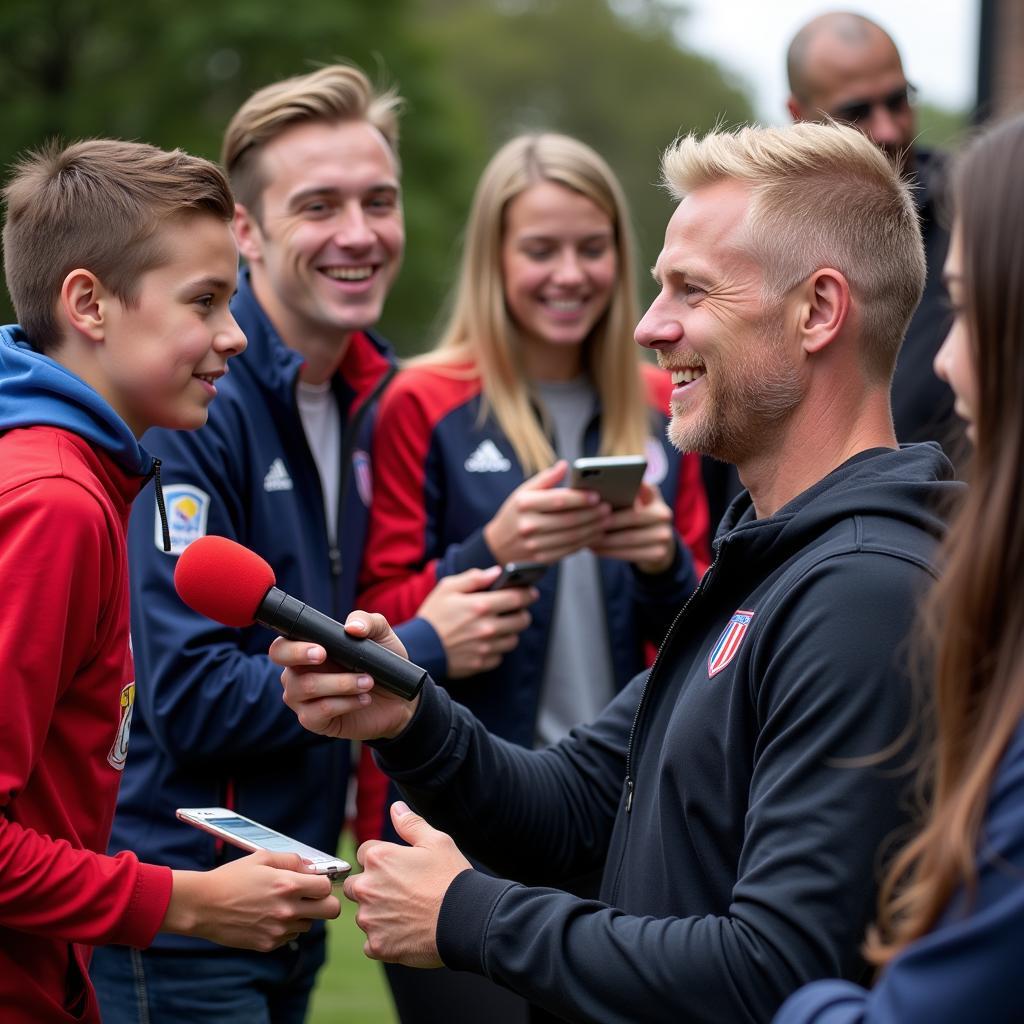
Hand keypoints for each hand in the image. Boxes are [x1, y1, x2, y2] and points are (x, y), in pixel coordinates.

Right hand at [163, 851, 339, 950]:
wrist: (203, 906)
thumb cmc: (232, 878)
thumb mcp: (262, 858)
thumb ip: (292, 860)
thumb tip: (311, 867)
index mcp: (288, 885)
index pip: (327, 887)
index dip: (323, 882)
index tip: (313, 881)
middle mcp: (287, 910)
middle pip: (330, 911)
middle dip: (324, 902)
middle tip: (310, 897)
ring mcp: (278, 930)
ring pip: (309, 924)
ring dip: (302, 915)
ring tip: (281, 905)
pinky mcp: (268, 945)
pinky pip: (290, 937)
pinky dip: (285, 928)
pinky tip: (267, 917)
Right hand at [270, 613, 416, 740]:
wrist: (397, 698)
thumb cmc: (380, 663)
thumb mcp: (380, 635)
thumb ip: (367, 621)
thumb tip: (351, 627)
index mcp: (305, 652)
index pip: (281, 648)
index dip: (292, 648)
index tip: (319, 649)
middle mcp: (297, 675)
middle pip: (284, 668)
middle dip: (301, 658)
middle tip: (326, 656)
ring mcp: (302, 700)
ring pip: (306, 687)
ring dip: (341, 683)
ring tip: (368, 681)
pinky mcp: (314, 721)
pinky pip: (320, 711)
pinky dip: (345, 703)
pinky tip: (364, 699)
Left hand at [344, 801, 470, 967]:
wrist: (466, 920)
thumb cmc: (451, 878)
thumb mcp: (436, 842)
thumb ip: (410, 824)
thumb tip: (395, 808)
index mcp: (378, 858)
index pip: (364, 854)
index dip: (383, 860)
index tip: (400, 869)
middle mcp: (367, 887)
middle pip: (356, 885)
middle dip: (373, 887)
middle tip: (403, 893)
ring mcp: (370, 919)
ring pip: (364, 914)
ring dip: (379, 914)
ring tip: (409, 914)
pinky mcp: (377, 945)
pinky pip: (372, 942)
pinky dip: (385, 939)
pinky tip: (407, 933)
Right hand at [416, 567, 536, 677]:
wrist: (418, 649)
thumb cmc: (433, 616)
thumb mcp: (448, 588)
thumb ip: (474, 577)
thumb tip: (497, 572)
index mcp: (480, 605)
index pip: (517, 598)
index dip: (528, 593)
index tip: (530, 591)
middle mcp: (487, 627)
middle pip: (522, 620)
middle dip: (522, 612)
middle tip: (517, 609)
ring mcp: (485, 647)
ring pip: (513, 639)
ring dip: (511, 631)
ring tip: (501, 625)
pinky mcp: (482, 663)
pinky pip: (500, 655)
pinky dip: (497, 647)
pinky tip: (487, 640)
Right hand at [483, 460, 610, 565]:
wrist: (498, 546)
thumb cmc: (515, 513)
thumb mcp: (522, 492)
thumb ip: (545, 479)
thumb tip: (564, 465)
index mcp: (524, 504)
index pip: (557, 500)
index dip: (580, 498)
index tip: (597, 495)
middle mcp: (528, 525)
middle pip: (568, 520)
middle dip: (592, 515)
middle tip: (608, 509)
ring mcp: (534, 544)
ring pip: (571, 537)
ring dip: (593, 529)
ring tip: (607, 521)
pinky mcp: (541, 558)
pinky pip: (568, 550)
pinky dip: (585, 542)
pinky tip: (596, 534)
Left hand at [588, 482, 675, 573]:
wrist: (657, 544)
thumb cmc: (633, 518)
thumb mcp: (632, 502)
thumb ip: (620, 493)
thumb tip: (592, 491)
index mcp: (654, 495)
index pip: (641, 488)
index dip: (625, 489)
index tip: (601, 494)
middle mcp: (663, 514)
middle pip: (632, 516)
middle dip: (607, 521)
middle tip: (586, 523)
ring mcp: (664, 535)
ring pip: (629, 538)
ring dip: (604, 540)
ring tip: (586, 538)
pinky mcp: (660, 553)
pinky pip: (630, 554)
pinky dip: (610, 552)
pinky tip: (595, 549)